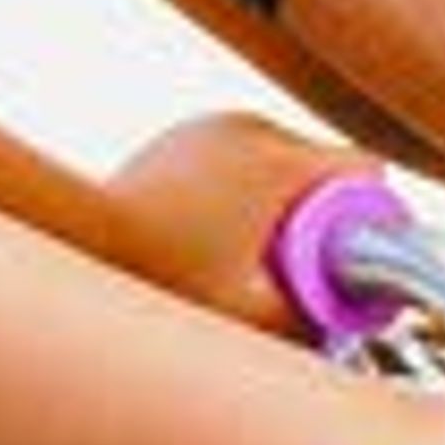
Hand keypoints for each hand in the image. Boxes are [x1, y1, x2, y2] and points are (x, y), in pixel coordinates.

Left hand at [100, 112, 356, 329]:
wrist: (74, 241)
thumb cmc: (157, 278)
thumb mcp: (253, 316)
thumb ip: (319, 317)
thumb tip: (357, 314)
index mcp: (278, 160)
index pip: (367, 173)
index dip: (370, 224)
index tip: (344, 264)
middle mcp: (249, 127)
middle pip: (327, 169)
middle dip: (322, 221)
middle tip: (288, 274)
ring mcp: (212, 127)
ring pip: (284, 165)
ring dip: (281, 209)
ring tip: (242, 256)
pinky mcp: (184, 137)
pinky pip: (243, 163)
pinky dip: (243, 198)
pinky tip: (214, 237)